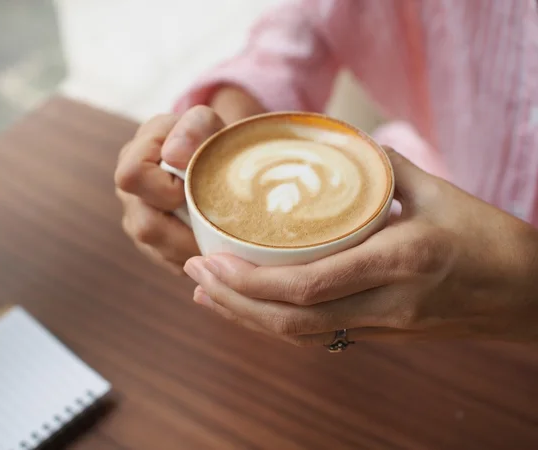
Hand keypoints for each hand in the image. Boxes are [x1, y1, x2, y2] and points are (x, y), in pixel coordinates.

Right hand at [115, 106, 224, 274]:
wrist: (214, 158)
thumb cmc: (209, 138)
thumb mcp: (208, 123)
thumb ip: (195, 127)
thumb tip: (173, 154)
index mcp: (134, 154)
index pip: (133, 177)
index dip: (166, 186)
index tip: (196, 183)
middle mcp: (129, 193)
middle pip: (146, 227)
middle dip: (187, 231)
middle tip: (223, 226)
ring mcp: (138, 221)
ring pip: (160, 252)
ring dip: (195, 250)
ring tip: (224, 239)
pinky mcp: (153, 245)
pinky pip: (171, 264)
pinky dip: (197, 258)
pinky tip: (215, 245)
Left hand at [184, 148, 537, 345]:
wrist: (526, 294)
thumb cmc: (489, 239)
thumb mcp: (438, 191)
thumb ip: (381, 169)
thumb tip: (335, 149)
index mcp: (399, 260)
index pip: (308, 285)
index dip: (249, 282)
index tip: (209, 261)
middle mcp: (384, 301)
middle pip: (292, 320)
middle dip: (233, 302)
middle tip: (193, 276)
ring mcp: (382, 325)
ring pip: (300, 335)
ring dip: (247, 318)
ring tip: (208, 294)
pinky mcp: (381, 334)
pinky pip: (318, 335)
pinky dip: (277, 324)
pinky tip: (252, 309)